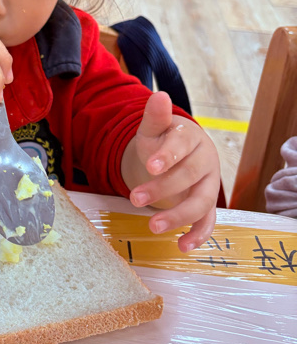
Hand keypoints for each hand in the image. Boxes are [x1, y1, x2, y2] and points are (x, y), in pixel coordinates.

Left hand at [123, 92, 219, 251]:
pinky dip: (198, 235)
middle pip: (189, 176)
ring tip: (153, 226)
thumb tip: (159, 96)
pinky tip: (183, 247)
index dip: (168, 156)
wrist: (177, 156)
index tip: (151, 166)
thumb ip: (155, 116)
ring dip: (178, 215)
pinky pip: (208, 222)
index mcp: (191, 137)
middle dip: (162, 188)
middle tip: (134, 199)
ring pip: (201, 202)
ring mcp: (209, 184)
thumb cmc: (163, 141)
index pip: (181, 145)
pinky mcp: (208, 205)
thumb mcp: (153, 129)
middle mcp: (205, 161)